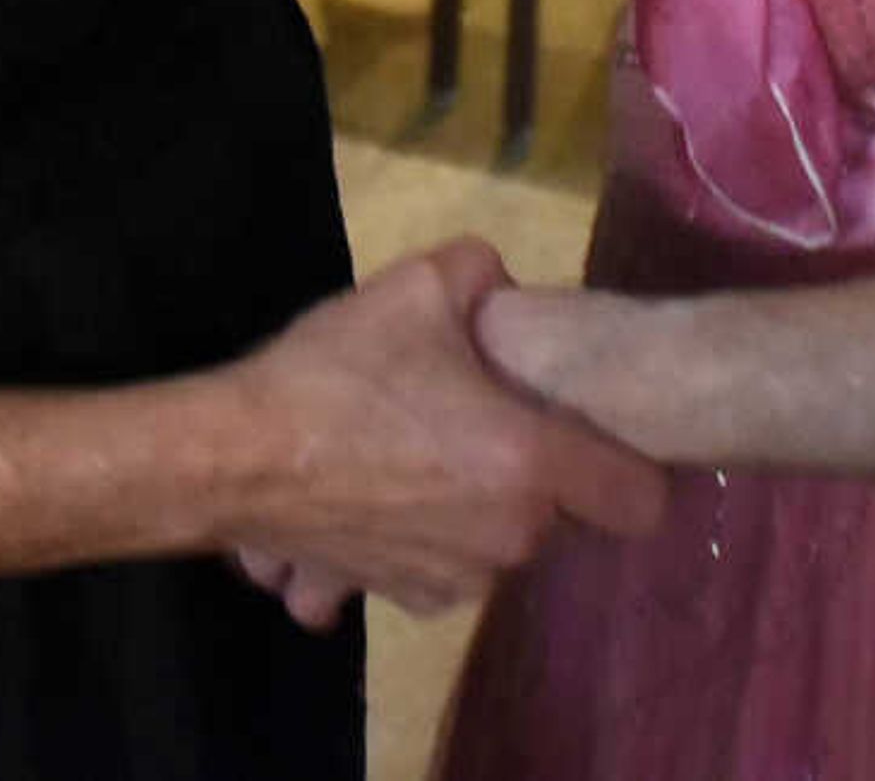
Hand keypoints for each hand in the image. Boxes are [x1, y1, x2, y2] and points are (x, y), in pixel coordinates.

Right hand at [211, 241, 667, 626]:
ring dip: (462, 512)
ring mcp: (446, 582)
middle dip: (527, 477)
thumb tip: (501, 285)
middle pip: (556, 517)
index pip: (641, 502)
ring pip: (487, 547)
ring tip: (404, 455)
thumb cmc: (339, 373)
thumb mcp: (419, 287)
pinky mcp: (388, 599)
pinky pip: (417, 575)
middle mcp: (505, 542)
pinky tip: (362, 501)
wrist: (233, 453)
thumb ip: (484, 274)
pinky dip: (398, 547)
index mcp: (530, 468)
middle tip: (470, 421)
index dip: (627, 468)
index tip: (591, 438)